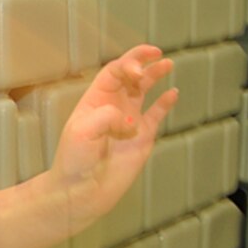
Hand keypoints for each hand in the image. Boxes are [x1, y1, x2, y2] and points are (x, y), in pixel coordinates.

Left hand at [50, 45, 178, 220]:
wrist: (81, 191)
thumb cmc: (74, 160)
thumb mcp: (83, 130)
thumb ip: (108, 116)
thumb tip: (132, 121)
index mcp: (96, 100)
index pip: (114, 71)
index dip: (128, 63)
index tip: (137, 70)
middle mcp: (113, 106)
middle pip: (130, 75)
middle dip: (142, 63)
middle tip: (158, 56)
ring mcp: (129, 122)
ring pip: (144, 91)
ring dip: (155, 75)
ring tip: (168, 64)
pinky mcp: (142, 138)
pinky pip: (156, 115)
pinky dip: (165, 103)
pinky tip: (173, 93)